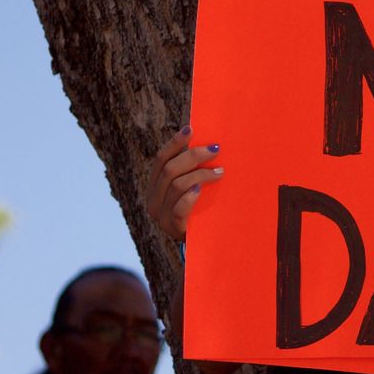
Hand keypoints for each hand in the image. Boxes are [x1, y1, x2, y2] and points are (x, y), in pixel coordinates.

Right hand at [145, 124, 221, 246]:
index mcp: (154, 186)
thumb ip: (191, 172)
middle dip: (194, 156)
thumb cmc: (199, 210)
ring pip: (177, 185)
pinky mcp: (173, 228)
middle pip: (170, 169)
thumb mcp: (191, 190)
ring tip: (220, 171)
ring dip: (200, 174)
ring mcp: (161, 216)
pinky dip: (190, 196)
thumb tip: (208, 142)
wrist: (201, 244)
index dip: (175, 142)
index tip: (191, 129)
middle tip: (216, 149)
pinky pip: (179, 208)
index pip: (161, 159)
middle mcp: (153, 200)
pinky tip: (202, 189)